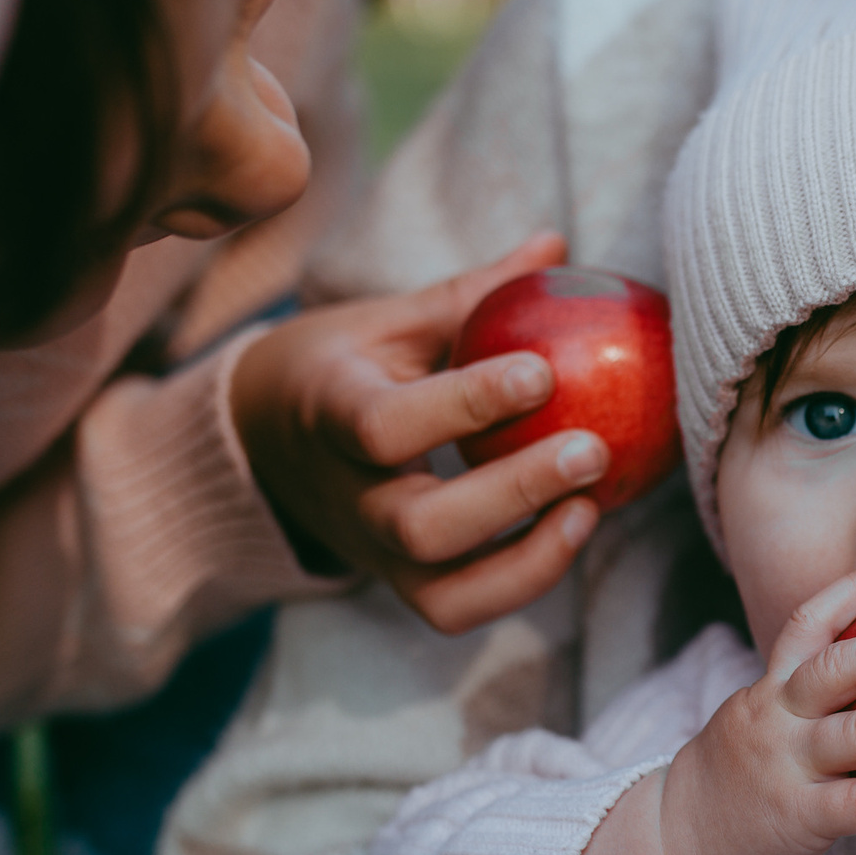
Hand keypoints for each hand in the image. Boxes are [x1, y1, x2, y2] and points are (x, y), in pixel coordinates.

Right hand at [230, 233, 606, 634]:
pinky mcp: (401, 582)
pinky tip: (577, 524)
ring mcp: (374, 550)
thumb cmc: (345, 367)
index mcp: (332, 410)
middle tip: (591, 448)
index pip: (388, 426)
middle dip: (513, 492)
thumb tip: (556, 246)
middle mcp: (349, 494)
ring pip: (443, 592)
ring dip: (529, 558)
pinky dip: (523, 580)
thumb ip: (470, 294)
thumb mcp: (390, 323)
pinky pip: (460, 608)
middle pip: (422, 526)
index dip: (467, 404)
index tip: (543, 370)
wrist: (264, 442)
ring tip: (591, 504)